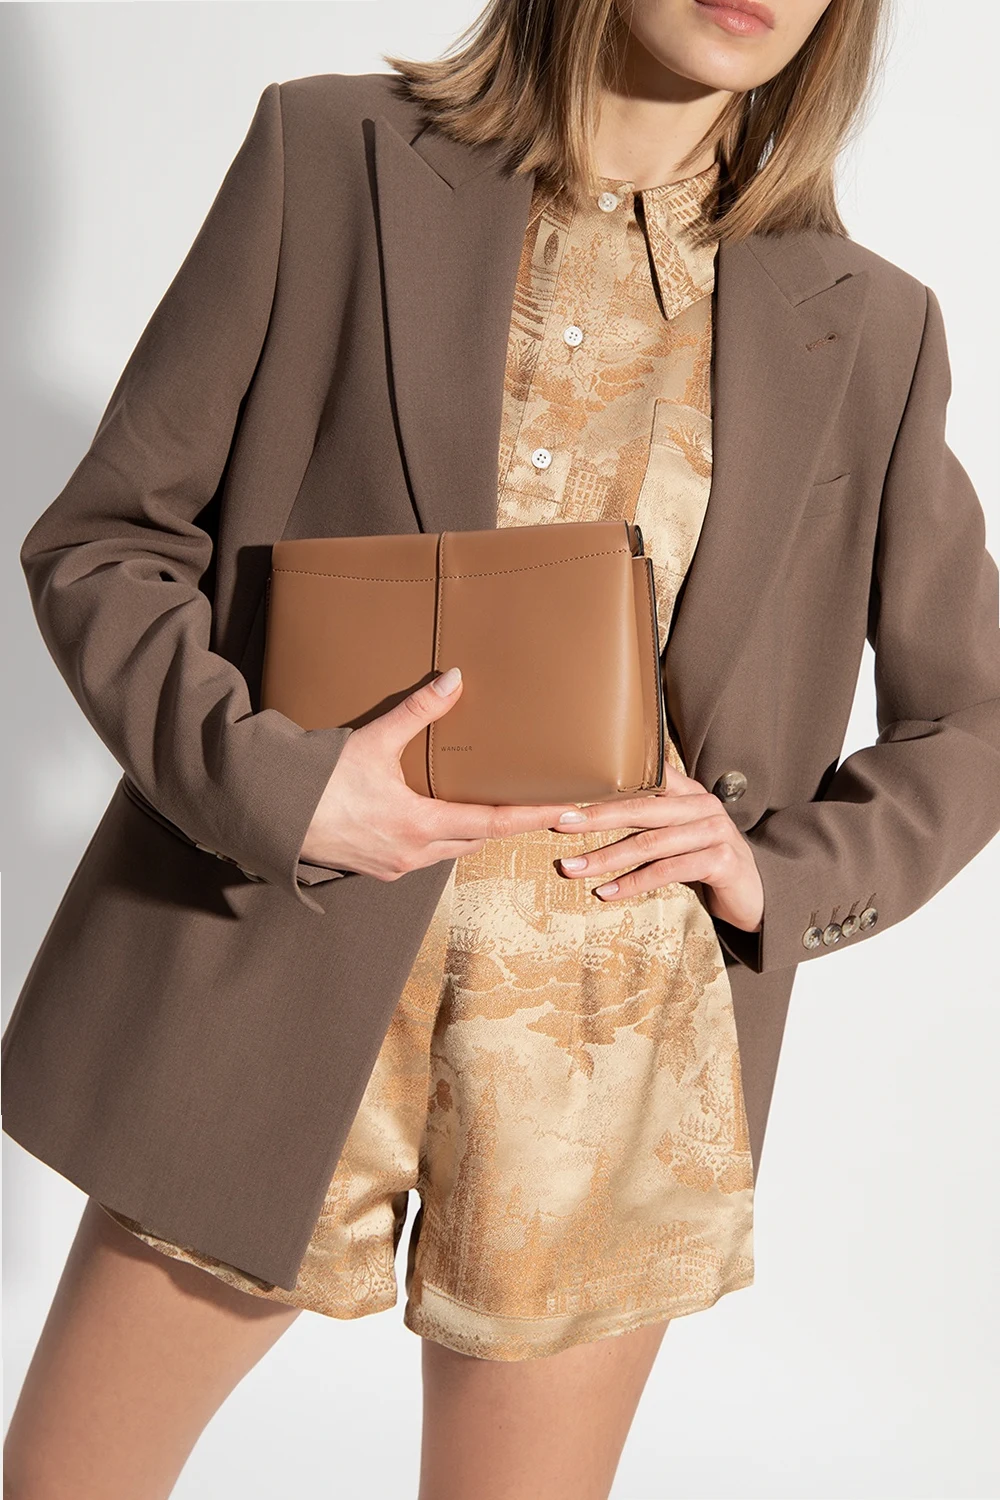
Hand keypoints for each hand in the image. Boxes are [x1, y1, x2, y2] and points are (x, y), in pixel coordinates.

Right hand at [299, 667, 583, 880]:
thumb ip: (417, 711)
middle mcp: (413, 853)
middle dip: (510, 825)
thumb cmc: (318, 782)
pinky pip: (424, 855)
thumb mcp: (372, 741)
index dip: (533, 816)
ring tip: (496, 811)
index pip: (493, 823)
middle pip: (477, 840)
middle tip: (542, 812)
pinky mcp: (377, 867)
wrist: (270, 816)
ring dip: (474, 832)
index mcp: (420, 825)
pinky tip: (440, 820)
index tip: (567, 813)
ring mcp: (395, 865)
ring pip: (451, 850)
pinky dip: (443, 838)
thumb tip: (454, 679)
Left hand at [550, 762, 763, 931]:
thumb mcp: (676, 838)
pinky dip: (634, 883)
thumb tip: (588, 820)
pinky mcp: (721, 860)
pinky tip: (607, 892)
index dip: (603, 787)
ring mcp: (714, 830)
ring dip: (606, 857)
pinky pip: (668, 870)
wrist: (755, 896)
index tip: (566, 796)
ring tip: (573, 868)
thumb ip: (647, 823)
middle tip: (560, 824)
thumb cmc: (705, 865)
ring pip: (650, 842)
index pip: (643, 781)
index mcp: (688, 792)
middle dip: (596, 817)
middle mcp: (703, 805)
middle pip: (641, 808)